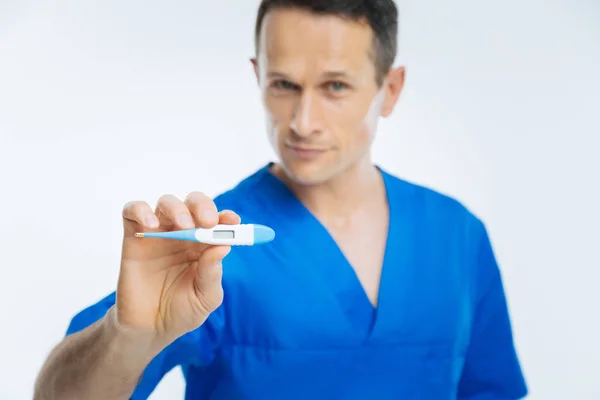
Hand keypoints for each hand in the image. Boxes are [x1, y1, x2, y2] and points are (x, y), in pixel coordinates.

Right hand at [116, 192, 236, 345]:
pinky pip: (133, 211)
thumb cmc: (182, 311)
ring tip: (183, 226)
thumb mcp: (205, 298)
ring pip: (167, 203)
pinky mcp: (134, 237)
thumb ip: (212, 273)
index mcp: (205, 246)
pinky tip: (151, 224)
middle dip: (203, 206)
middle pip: (194, 204)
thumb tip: (223, 246)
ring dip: (177, 208)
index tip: (233, 221)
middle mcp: (184, 234)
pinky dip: (141, 210)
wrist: (148, 329)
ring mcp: (159, 233)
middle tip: (207, 222)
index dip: (226, 218)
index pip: (218, 222)